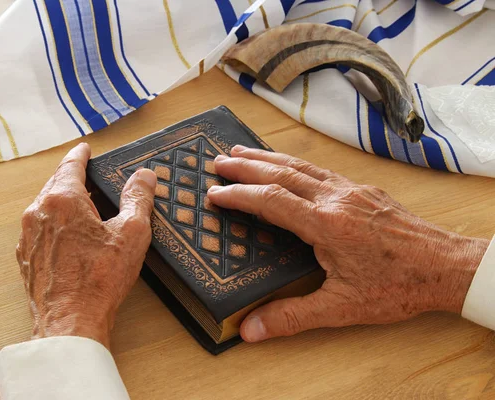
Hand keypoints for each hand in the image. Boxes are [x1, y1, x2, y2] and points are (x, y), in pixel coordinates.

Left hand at [16, 143, 156, 348]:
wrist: (70, 322)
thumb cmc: (100, 279)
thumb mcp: (131, 232)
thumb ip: (138, 198)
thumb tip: (144, 177)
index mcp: (62, 200)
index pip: (70, 166)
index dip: (81, 155)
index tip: (84, 149)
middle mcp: (38, 213)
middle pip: (55, 184)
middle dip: (71, 176)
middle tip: (86, 174)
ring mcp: (28, 237)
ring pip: (46, 206)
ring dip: (62, 200)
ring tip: (81, 204)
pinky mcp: (27, 258)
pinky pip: (40, 229)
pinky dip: (55, 223)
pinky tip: (70, 235)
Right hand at [207, 145, 488, 342]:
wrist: (446, 267)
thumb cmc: (398, 285)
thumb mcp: (342, 307)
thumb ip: (293, 316)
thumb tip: (251, 329)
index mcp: (326, 224)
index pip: (271, 200)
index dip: (239, 195)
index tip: (215, 193)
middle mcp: (336, 198)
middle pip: (281, 173)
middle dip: (246, 165)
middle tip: (218, 161)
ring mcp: (351, 190)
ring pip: (301, 166)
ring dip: (268, 157)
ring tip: (243, 151)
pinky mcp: (363, 190)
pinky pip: (321, 169)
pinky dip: (295, 163)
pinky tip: (289, 164)